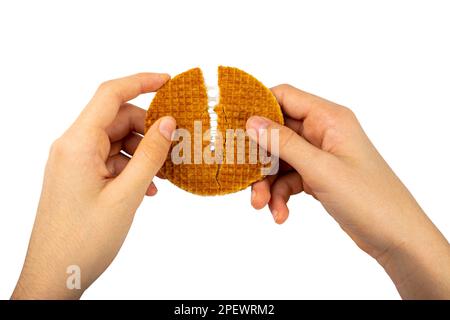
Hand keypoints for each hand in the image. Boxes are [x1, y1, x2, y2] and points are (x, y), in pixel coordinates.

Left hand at [12, 73, 175, 298]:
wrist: (55, 275)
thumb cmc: (84, 239)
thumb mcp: (127, 195)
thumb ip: (150, 155)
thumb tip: (168, 123)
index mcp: (78, 143)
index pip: (110, 95)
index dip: (141, 81)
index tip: (169, 81)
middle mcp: (72, 147)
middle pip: (117, 120)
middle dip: (149, 130)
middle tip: (175, 146)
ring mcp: (75, 162)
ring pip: (116, 141)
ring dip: (142, 153)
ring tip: (163, 175)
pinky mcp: (79, 177)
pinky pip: (110, 160)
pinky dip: (131, 168)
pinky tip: (148, 188)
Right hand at [247, 84, 449, 298]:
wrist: (396, 237)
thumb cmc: (369, 198)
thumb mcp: (320, 169)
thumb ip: (284, 143)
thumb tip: (251, 122)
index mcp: (329, 118)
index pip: (284, 97)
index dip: (257, 107)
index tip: (233, 125)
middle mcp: (323, 132)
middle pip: (277, 133)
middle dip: (260, 159)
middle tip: (245, 178)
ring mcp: (321, 155)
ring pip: (280, 160)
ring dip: (269, 183)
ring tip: (263, 206)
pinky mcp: (319, 175)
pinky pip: (290, 178)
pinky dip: (281, 195)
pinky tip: (281, 214)